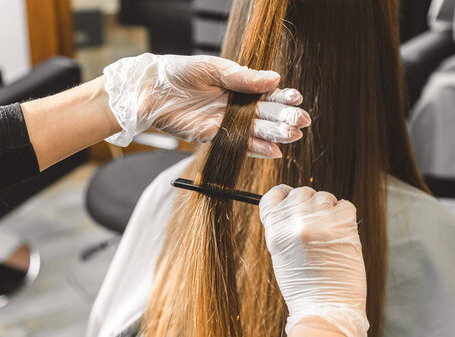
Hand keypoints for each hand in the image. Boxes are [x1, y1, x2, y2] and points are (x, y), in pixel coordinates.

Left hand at [103, 53, 310, 156]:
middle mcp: (237, 105)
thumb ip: (243, 77)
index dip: (283, 96)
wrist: (152, 91)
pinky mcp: (215, 137)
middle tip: (302, 121)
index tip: (296, 98)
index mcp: (239, 86)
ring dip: (276, 135)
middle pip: (267, 114)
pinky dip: (256, 149)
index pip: (267, 93)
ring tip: (293, 135)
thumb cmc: (180, 73)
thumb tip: (275, 79)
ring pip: (257, 131)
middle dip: (286, 117)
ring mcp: (228, 122)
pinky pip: (240, 145)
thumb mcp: (213, 68)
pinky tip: (273, 151)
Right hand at [259, 185, 368, 336]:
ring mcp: (318, 222)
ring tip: (331, 235)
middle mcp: (293, 222)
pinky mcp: (342, 225)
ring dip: (330, 211)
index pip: (274, 195)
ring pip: (325, 197)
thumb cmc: (305, 288)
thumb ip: (286, 228)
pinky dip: (346, 218)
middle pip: (302, 192)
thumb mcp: (282, 255)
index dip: (284, 194)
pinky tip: (343, 237)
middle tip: (319, 225)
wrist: (325, 310)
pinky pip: (346, 206)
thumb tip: (299, 206)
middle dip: (311, 204)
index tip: (292, 197)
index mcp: (274, 231)